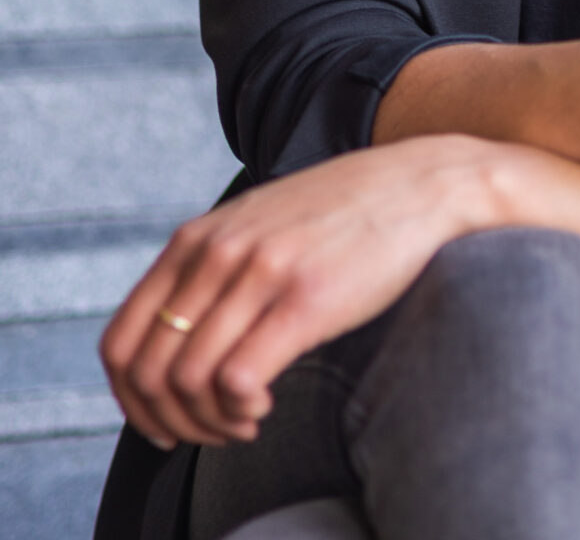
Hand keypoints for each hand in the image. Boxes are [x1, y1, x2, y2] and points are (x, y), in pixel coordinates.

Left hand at [99, 134, 508, 449]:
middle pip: (147, 371)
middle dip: (169, 421)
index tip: (161, 423)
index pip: (119, 341)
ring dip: (208, 423)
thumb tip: (170, 340)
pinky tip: (265, 408)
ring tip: (243, 423)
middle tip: (208, 432)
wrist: (422, 186)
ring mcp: (261, 273)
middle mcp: (219, 252)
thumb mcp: (256, 222)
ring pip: (187, 381)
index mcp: (197, 238)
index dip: (129, 400)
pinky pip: (237, 381)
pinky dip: (239, 412)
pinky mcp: (305, 300)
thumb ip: (209, 264)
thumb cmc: (342, 213)